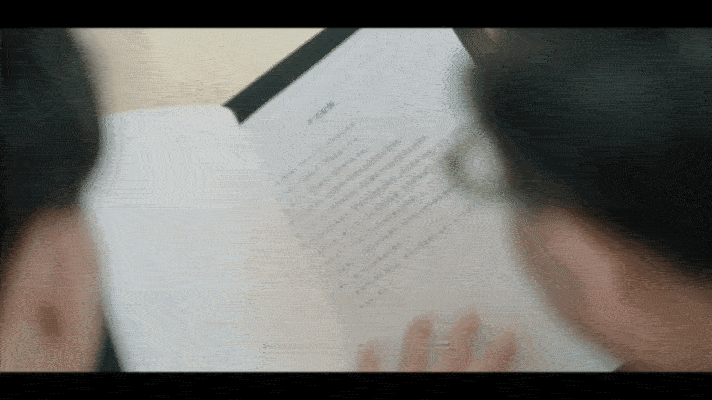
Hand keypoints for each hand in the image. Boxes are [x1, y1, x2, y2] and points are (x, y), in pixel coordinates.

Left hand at [357, 311, 516, 371]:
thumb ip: (485, 374)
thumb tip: (496, 366)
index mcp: (464, 385)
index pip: (489, 366)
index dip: (501, 350)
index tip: (509, 333)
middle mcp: (435, 380)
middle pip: (454, 353)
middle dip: (464, 332)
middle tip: (470, 314)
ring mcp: (404, 381)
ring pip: (413, 355)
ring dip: (418, 336)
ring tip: (422, 319)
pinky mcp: (378, 386)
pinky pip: (370, 372)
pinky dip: (369, 360)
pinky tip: (367, 346)